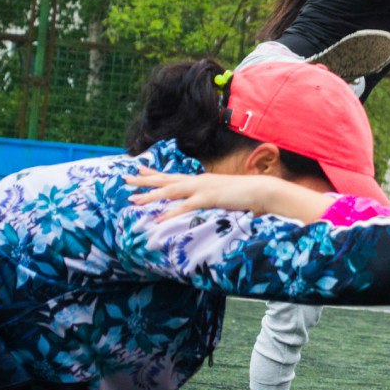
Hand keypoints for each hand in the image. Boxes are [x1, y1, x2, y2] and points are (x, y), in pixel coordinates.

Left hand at [125, 168, 332, 221]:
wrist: (265, 192)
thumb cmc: (247, 196)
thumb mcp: (225, 196)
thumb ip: (213, 198)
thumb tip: (207, 204)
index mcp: (202, 180)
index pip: (174, 175)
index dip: (155, 173)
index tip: (139, 170)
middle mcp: (199, 180)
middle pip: (167, 179)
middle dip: (145, 180)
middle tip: (124, 179)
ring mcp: (204, 188)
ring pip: (171, 190)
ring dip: (151, 196)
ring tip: (133, 201)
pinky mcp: (210, 197)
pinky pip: (186, 206)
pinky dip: (171, 213)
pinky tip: (158, 220)